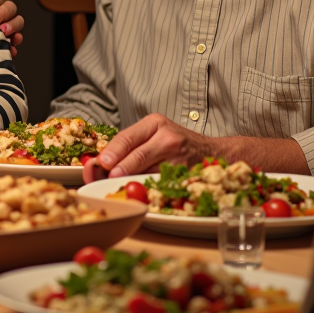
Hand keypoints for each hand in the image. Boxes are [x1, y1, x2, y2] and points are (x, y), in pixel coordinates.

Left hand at [0, 0, 23, 55]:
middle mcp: (2, 13)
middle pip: (9, 7)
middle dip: (1, 12)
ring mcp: (9, 26)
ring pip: (18, 21)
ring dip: (12, 25)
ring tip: (3, 31)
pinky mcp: (11, 40)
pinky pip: (18, 38)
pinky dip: (15, 41)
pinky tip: (11, 46)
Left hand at [94, 113, 213, 178]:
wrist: (212, 152)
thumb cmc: (177, 142)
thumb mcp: (155, 133)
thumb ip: (132, 143)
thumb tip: (105, 161)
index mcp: (155, 123)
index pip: (128, 137)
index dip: (113, 152)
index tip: (102, 162)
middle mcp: (167, 137)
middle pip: (138, 155)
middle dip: (120, 167)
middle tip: (107, 176)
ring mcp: (177, 156)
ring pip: (147, 171)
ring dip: (131, 179)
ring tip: (118, 184)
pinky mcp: (184, 173)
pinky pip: (159, 182)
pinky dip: (147, 186)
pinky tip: (139, 190)